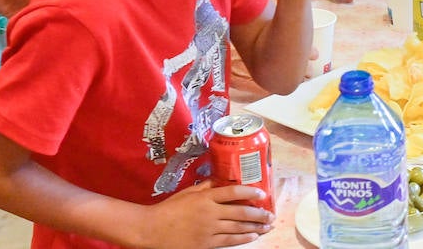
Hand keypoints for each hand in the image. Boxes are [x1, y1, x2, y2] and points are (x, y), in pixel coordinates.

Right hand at [135, 181, 273, 248]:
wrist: (152, 229)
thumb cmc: (169, 209)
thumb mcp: (188, 193)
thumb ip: (206, 186)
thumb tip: (221, 180)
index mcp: (205, 197)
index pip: (234, 192)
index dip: (251, 191)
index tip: (263, 193)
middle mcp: (210, 213)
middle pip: (241, 212)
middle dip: (259, 214)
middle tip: (271, 215)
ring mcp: (208, 230)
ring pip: (238, 228)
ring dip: (255, 227)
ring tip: (267, 226)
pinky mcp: (205, 244)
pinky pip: (229, 241)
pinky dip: (243, 238)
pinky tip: (252, 236)